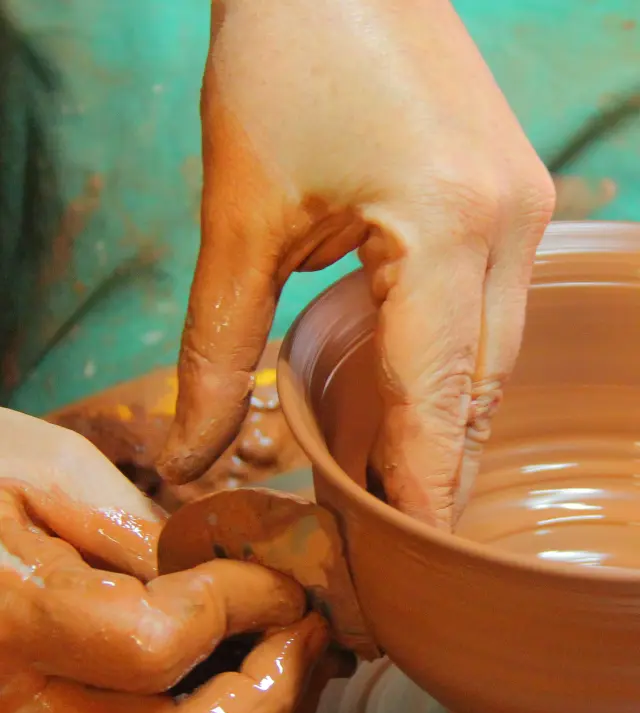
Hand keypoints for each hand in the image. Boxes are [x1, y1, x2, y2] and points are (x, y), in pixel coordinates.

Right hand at [0, 408, 335, 712]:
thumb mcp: (51, 471)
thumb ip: (137, 529)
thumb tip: (235, 578)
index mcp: (11, 615)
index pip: (155, 644)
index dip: (240, 607)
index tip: (280, 575)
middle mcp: (19, 701)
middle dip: (269, 698)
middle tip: (311, 631)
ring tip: (304, 655)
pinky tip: (265, 680)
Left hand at [157, 0, 554, 527]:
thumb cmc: (281, 58)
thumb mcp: (238, 215)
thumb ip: (217, 347)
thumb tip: (192, 453)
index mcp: (448, 227)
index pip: (440, 399)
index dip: (425, 488)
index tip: (412, 557)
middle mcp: (510, 222)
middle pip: (482, 388)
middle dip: (444, 467)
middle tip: (404, 536)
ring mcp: (526, 204)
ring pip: (496, 354)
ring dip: (452, 419)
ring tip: (406, 480)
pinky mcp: (514, 192)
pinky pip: (495, 308)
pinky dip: (457, 364)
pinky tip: (421, 394)